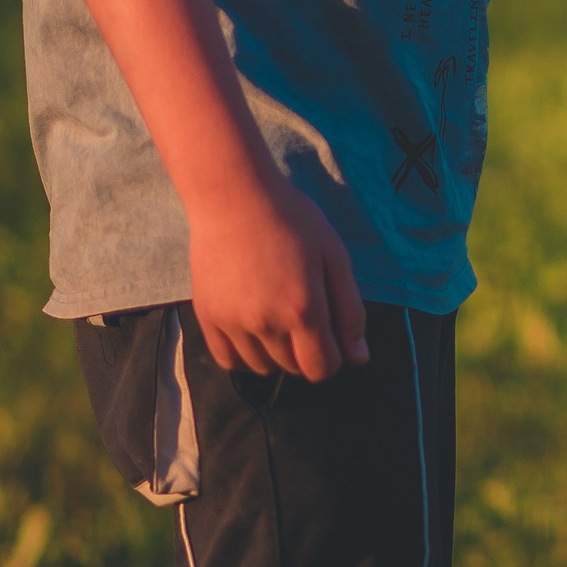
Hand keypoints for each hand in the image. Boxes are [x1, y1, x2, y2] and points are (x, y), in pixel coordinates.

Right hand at [186, 175, 369, 380]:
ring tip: (280, 320)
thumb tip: (359, 359)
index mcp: (304, 309)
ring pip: (261, 367)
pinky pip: (228, 360)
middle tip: (306, 318)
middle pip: (293, 368)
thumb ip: (349, 310)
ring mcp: (233, 323)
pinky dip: (245, 356)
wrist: (234, 198)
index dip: (332, 359)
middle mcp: (266, 324)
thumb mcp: (335, 257)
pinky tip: (255, 333)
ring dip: (277, 355)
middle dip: (307, 352)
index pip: (321, 368)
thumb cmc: (293, 221)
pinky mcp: (207, 317)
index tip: (331, 338)